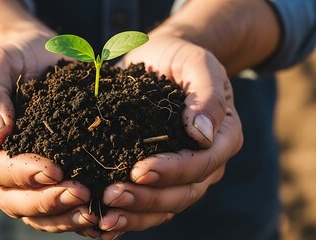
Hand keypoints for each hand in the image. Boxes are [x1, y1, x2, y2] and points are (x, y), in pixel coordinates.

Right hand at [0, 37, 98, 233]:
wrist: (34, 60)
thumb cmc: (15, 58)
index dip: (22, 173)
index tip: (55, 170)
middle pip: (9, 198)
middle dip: (45, 200)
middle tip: (81, 193)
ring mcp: (12, 177)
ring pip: (29, 211)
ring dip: (60, 215)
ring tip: (92, 210)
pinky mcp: (37, 180)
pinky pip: (48, 209)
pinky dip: (69, 216)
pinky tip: (95, 216)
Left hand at [99, 32, 242, 238]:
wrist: (162, 60)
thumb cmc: (180, 59)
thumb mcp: (197, 64)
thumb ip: (207, 94)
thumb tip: (202, 133)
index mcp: (221, 137)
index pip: (201, 164)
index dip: (172, 171)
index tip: (139, 169)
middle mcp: (206, 163)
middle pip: (182, 193)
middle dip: (147, 198)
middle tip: (111, 195)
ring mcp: (183, 174)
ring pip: (165, 206)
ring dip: (134, 215)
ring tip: (103, 217)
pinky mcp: (160, 177)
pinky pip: (149, 205)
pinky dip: (128, 217)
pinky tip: (102, 224)